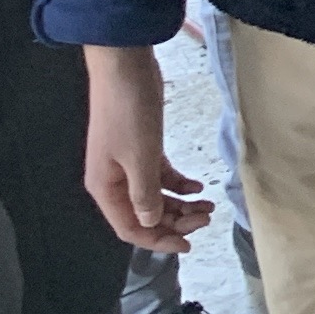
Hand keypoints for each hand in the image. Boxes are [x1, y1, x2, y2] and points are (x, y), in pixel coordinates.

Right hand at [80, 44, 204, 252]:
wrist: (124, 68)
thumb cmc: (128, 113)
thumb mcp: (140, 158)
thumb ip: (145, 194)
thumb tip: (150, 223)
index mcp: (105, 188)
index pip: (130, 228)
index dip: (157, 240)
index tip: (189, 245)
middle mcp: (114, 181)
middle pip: (145, 215)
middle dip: (175, 221)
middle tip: (207, 217)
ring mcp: (127, 164)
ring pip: (154, 196)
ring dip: (180, 204)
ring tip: (209, 205)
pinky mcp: (142, 148)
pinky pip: (159, 176)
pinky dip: (178, 184)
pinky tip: (198, 185)